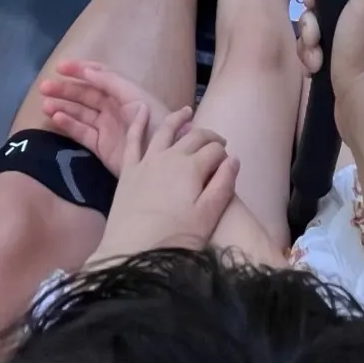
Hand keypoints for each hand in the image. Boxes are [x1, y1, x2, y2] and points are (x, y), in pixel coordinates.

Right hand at [39, 60, 170, 175]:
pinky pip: (82, 132)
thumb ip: (111, 82)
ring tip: (45, 103)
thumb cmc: (154, 120)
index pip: (98, 76)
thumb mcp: (134, 96)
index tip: (60, 67)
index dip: (80, 70)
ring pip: (80, 113)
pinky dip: (68, 125)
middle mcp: (113, 107)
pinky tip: (55, 118)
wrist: (164, 155)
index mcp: (122, 92)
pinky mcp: (102, 147)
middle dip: (65, 89)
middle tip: (44, 87)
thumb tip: (86, 70)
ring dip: (63, 106)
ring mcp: (106, 127)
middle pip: (85, 95)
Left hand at [91, 104, 237, 260]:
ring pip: (166, 130)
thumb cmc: (175, 239)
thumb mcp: (208, 217)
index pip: (215, 151)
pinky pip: (133, 139)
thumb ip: (223, 186)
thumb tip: (234, 159)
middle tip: (218, 142)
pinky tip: (141, 109)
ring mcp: (148, 161)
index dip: (224, 155)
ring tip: (187, 112)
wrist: (132, 253)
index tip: (227, 163)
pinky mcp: (129, 170)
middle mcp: (171, 157)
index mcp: (193, 168)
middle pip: (195, 137)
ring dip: (179, 118)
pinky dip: (138, 121)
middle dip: (209, 136)